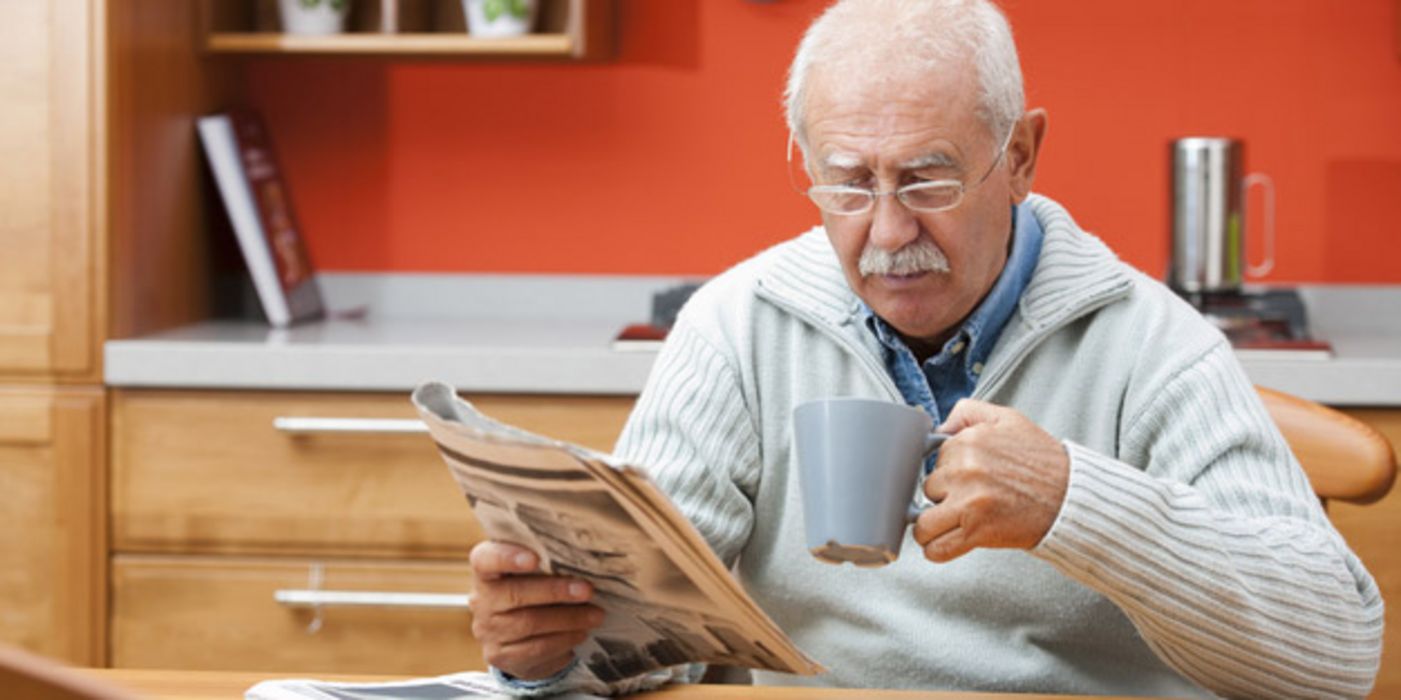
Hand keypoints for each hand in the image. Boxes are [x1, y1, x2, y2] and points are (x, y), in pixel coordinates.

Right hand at [468, 540, 604, 679]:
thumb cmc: (529, 589)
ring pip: (530, 624)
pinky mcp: (501, 656)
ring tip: (595, 615)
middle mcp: (481, 600)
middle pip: (515, 594)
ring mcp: (488, 631)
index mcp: (486, 571)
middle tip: (587, 590)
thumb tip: (582, 558)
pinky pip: (536, 649)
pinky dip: (564, 640)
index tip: (535, 558)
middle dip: (556, 592)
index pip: (485, 560)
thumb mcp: (532, 572)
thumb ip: (546, 561)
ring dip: (568, 619)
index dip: (508, 557)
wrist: (514, 633)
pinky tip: (580, 633)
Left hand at [912, 399, 1069, 562]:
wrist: (1072, 497)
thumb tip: (939, 427)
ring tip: (952, 525)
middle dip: (944, 497)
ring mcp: (968, 503)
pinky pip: (936, 548)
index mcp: (968, 442)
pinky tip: (949, 543)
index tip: (965, 479)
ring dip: (934, 527)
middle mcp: (964, 471)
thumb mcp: (1007, 419)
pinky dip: (938, 550)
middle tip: (968, 499)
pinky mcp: (976, 532)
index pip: (934, 461)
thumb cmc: (1043, 462)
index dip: (949, 471)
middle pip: (928, 490)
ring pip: (923, 523)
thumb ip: (967, 412)